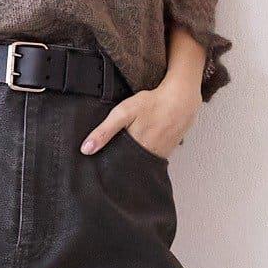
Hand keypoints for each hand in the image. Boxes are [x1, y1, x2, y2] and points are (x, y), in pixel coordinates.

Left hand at [79, 82, 200, 161]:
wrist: (181, 99)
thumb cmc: (152, 103)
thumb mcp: (123, 113)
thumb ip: (104, 131)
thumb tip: (86, 150)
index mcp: (134, 150)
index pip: (115, 166)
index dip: (106, 166)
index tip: (97, 167)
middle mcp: (147, 157)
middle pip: (127, 167)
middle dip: (118, 165)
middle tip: (110, 160)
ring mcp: (158, 156)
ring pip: (139, 164)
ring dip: (131, 161)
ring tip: (125, 152)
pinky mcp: (166, 152)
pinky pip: (151, 159)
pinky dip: (143, 155)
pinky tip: (141, 145)